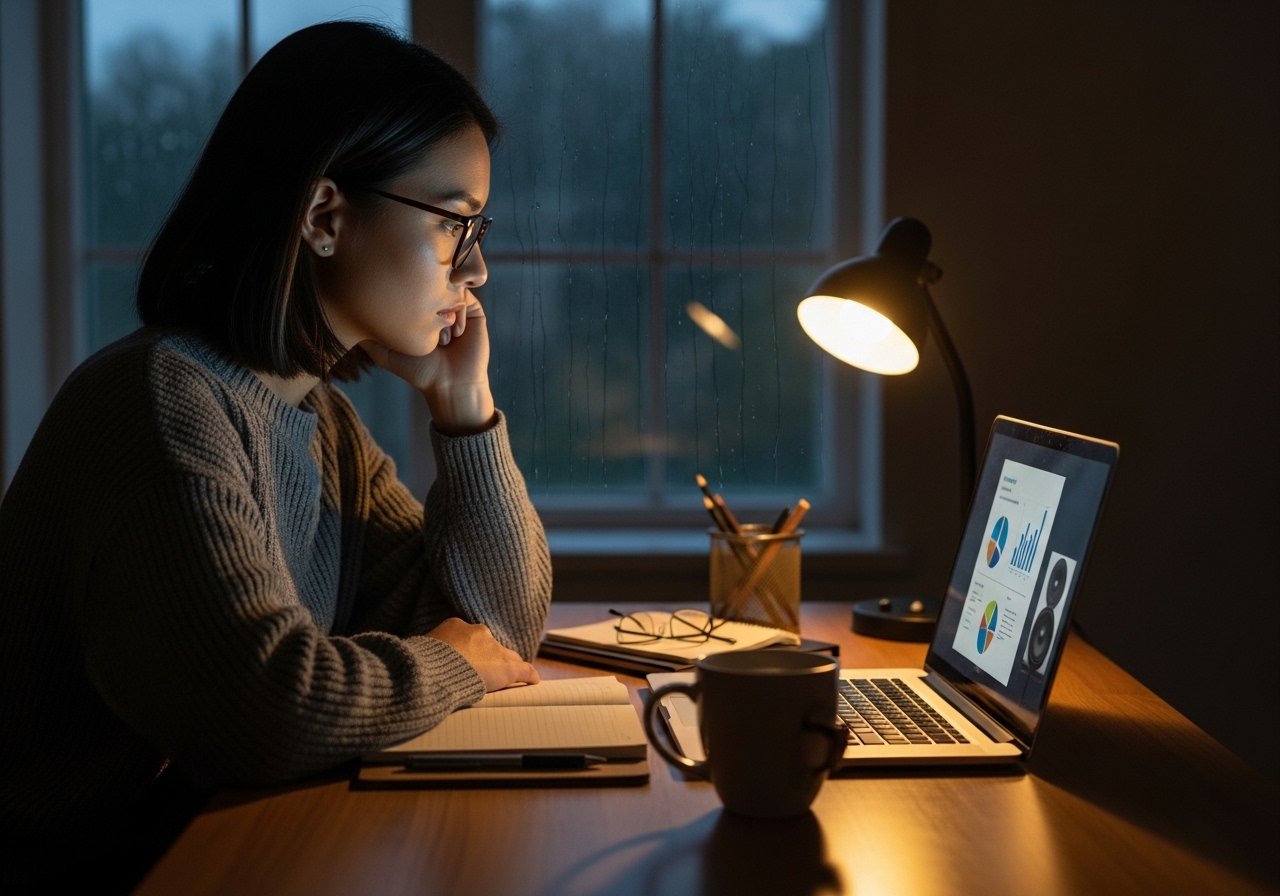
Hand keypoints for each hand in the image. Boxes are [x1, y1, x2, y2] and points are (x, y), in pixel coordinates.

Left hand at [360, 290, 495, 433]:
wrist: (450, 384)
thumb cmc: (419, 370)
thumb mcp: (385, 353)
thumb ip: (368, 337)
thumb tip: (346, 317)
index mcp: (417, 311)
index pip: (409, 287)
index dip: (405, 297)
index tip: (402, 317)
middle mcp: (436, 305)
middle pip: (428, 283)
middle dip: (426, 302)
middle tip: (424, 326)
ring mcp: (455, 307)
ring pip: (447, 288)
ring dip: (442, 310)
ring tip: (441, 339)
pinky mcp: (474, 312)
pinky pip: (465, 298)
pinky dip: (458, 313)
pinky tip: (455, 336)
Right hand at [427, 617, 539, 691]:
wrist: (433, 671)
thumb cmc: (420, 663)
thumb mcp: (421, 650)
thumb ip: (430, 652)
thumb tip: (420, 659)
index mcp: (456, 626)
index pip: (471, 638)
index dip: (471, 650)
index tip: (467, 660)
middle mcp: (479, 633)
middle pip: (491, 646)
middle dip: (490, 656)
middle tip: (485, 671)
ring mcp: (495, 650)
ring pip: (508, 657)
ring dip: (508, 666)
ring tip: (511, 678)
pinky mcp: (506, 668)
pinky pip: (524, 670)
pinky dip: (529, 675)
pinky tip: (533, 680)